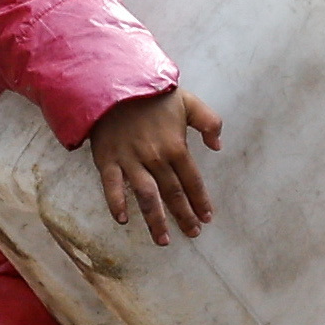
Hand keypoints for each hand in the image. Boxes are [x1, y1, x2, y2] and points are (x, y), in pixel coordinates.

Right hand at [86, 84, 220, 243]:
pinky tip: (123, 220)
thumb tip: (218, 145)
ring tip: (164, 240)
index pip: (192, 181)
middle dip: (184, 216)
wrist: (114, 83)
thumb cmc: (154, 94)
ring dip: (155, 220)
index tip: (207, 218)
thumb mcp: (190, 102)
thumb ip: (210, 123)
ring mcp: (130, 161)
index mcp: (176, 147)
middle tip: (193, 234)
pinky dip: (116, 203)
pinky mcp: (107, 160)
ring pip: (146, 196)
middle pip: (172, 194)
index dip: (200, 201)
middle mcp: (155, 158)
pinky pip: (111, 186)